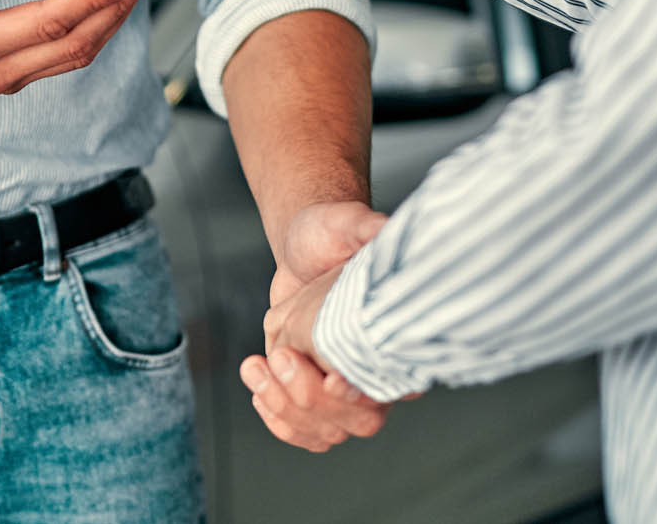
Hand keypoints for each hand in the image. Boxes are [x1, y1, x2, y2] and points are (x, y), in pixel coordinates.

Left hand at [239, 200, 388, 451]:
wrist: (305, 247)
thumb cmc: (331, 233)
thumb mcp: (348, 224)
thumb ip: (366, 228)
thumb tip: (382, 228)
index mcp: (398, 334)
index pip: (397, 381)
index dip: (365, 390)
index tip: (334, 378)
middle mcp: (380, 370)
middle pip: (360, 421)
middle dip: (312, 398)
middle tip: (281, 355)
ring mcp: (347, 387)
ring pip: (329, 431)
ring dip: (286, 409)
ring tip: (257, 368)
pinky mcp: (316, 390)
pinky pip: (306, 430)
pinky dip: (279, 420)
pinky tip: (259, 390)